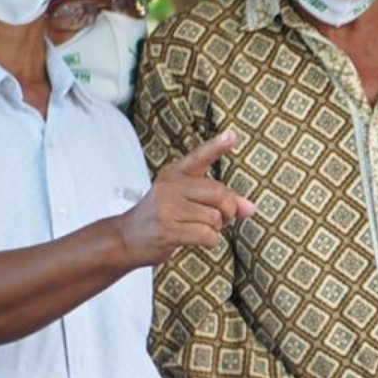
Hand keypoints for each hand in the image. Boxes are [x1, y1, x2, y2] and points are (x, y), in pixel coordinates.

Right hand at [119, 131, 255, 265]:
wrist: (127, 238)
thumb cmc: (162, 218)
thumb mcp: (188, 202)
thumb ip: (220, 200)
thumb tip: (250, 208)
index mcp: (174, 174)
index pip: (199, 157)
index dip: (217, 146)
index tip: (232, 135)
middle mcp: (170, 186)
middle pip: (220, 194)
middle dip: (228, 211)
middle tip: (219, 218)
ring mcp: (166, 207)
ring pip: (215, 218)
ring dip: (215, 229)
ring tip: (195, 229)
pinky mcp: (167, 229)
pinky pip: (208, 235)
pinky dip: (209, 241)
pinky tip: (193, 239)